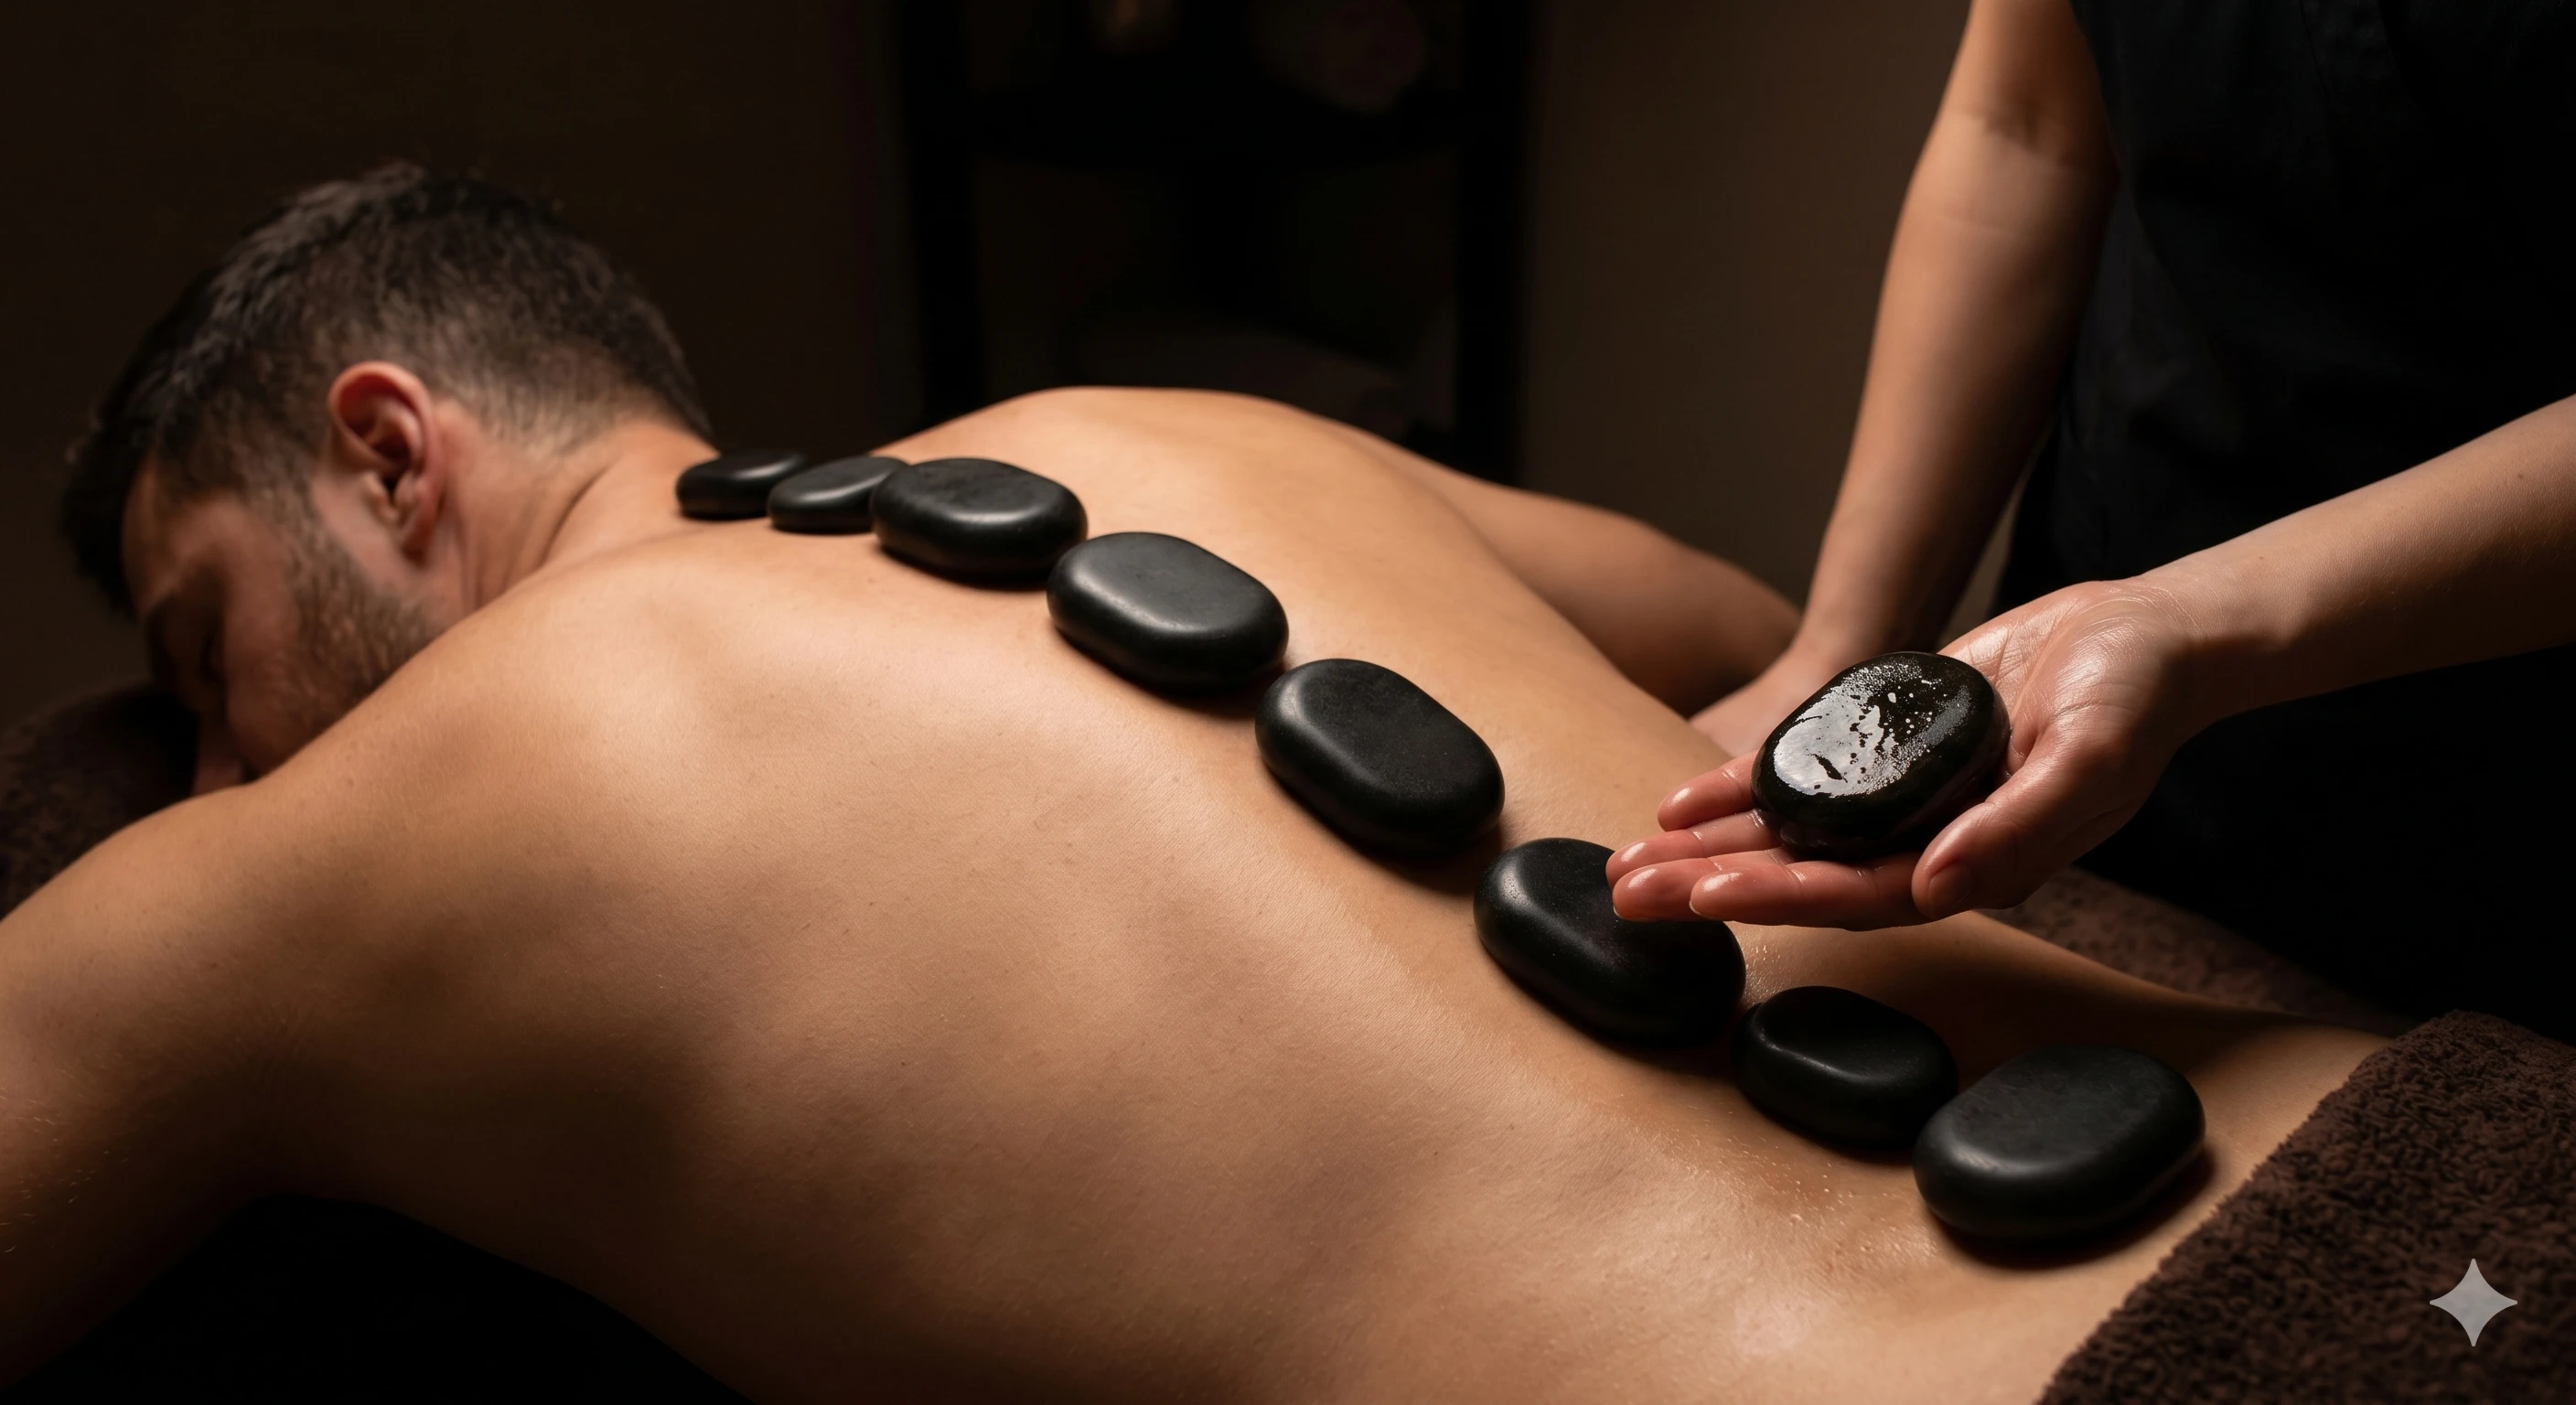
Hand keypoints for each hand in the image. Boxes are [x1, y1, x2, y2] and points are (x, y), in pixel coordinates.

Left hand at [1611, 580, 2211, 926]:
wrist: (2139, 638)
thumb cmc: (2132, 702)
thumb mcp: (2090, 759)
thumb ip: (2019, 828)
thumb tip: (1937, 887)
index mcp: (1971, 866)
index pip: (1859, 897)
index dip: (1779, 899)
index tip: (1704, 899)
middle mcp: (1924, 844)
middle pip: (1801, 878)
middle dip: (1710, 887)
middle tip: (1625, 894)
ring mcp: (1899, 799)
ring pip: (1786, 838)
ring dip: (1705, 852)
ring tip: (1626, 865)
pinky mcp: (1884, 748)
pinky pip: (1798, 781)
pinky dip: (1737, 791)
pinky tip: (1676, 805)